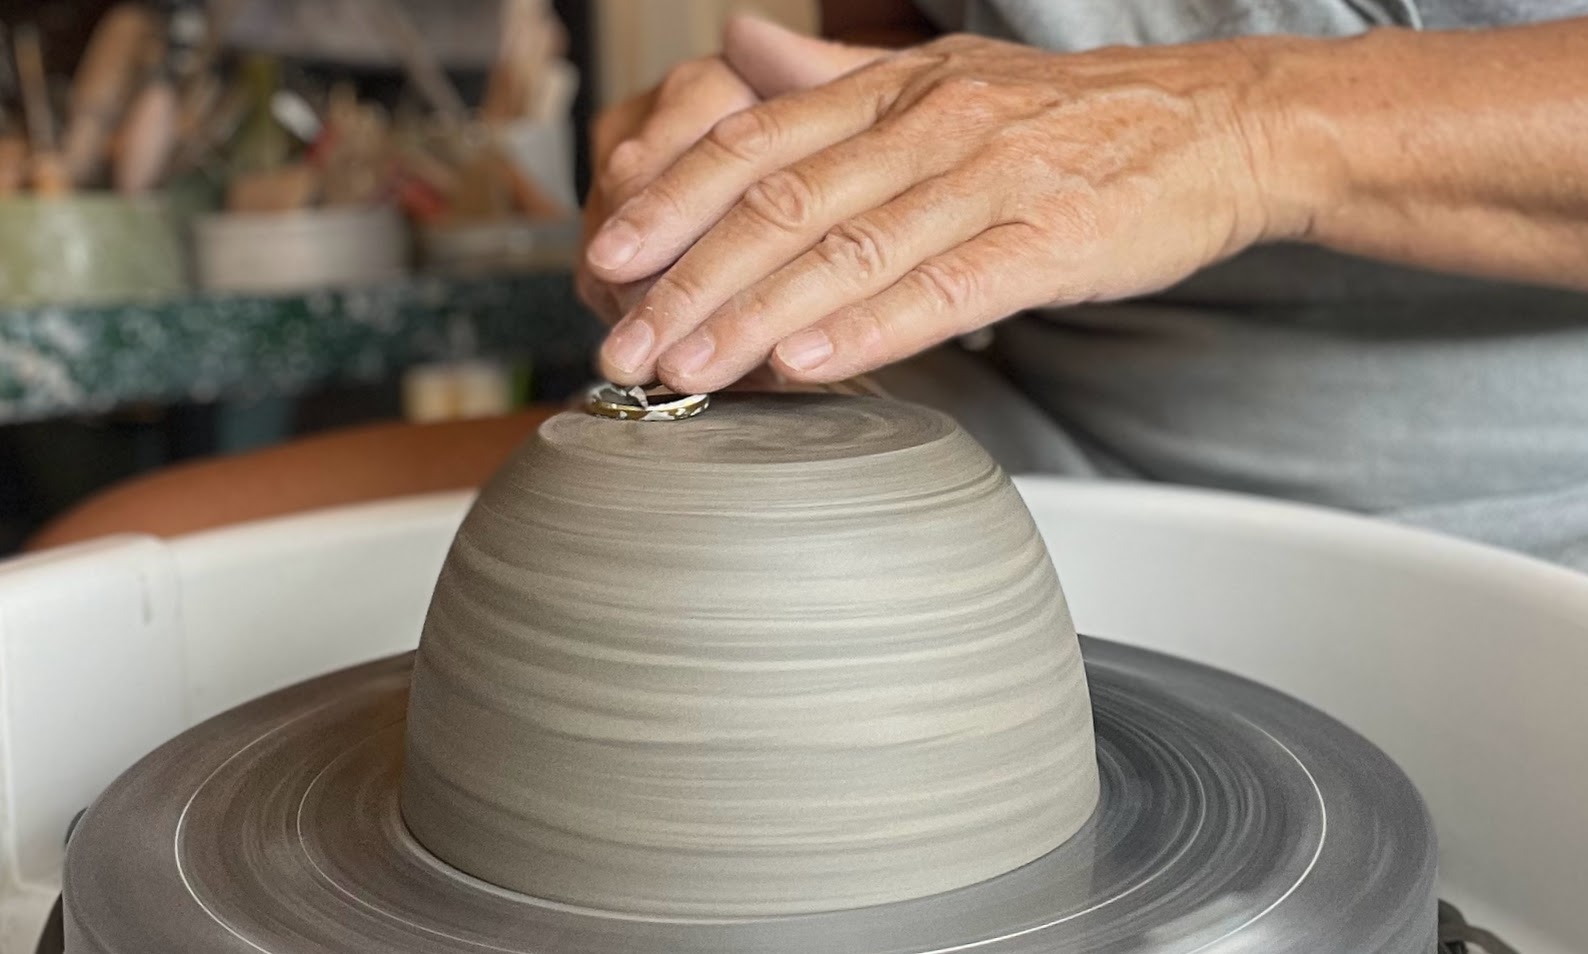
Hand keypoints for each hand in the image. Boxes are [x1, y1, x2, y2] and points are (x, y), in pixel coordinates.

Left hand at [588, 30, 1300, 390]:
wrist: (1223, 124)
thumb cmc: (1077, 118)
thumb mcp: (947, 77)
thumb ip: (835, 80)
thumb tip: (739, 50)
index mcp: (895, 92)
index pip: (758, 142)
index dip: (675, 201)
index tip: (608, 256)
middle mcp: (929, 126)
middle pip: (783, 203)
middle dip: (690, 280)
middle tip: (624, 345)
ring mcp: (990, 180)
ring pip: (849, 250)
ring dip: (756, 315)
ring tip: (686, 370)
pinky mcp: (1053, 240)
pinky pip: (948, 287)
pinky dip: (871, 328)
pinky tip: (808, 365)